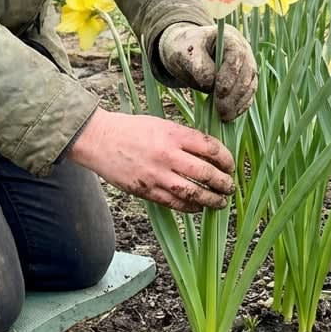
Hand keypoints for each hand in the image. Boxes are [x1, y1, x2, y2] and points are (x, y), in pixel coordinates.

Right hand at [68, 108, 234, 211]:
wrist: (99, 139)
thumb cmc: (130, 129)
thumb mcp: (161, 124)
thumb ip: (183, 137)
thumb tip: (209, 152)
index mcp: (173, 134)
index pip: (210, 148)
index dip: (226, 159)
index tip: (231, 165)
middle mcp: (168, 155)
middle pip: (206, 173)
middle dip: (224, 183)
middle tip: (230, 187)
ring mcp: (157, 175)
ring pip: (193, 192)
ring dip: (212, 199)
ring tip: (221, 202)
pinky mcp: (146, 190)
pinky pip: (174, 203)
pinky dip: (190, 207)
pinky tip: (199, 207)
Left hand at [157, 23, 257, 120]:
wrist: (186, 52)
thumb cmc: (185, 48)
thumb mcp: (185, 52)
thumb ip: (198, 64)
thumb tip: (210, 83)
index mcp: (229, 37)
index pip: (237, 56)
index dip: (230, 76)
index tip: (219, 93)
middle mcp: (243, 50)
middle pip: (247, 73)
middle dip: (236, 94)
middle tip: (222, 111)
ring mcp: (246, 65)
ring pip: (250, 85)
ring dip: (240, 103)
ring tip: (226, 117)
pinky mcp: (244, 80)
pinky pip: (247, 94)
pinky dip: (240, 106)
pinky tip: (231, 116)